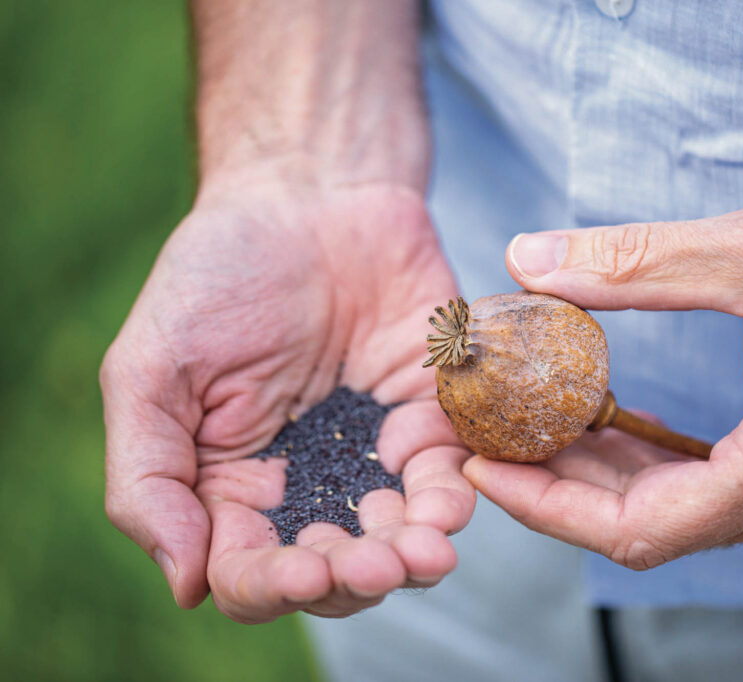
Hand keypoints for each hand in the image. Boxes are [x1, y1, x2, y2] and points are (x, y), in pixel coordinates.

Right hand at [101, 182, 474, 621]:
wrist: (309, 196)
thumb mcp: (151, 369)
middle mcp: (308, 484)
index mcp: (232, 486)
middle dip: (356, 577)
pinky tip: (449, 500)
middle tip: (374, 564)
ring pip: (399, 536)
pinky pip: (447, 473)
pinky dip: (452, 497)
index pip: (249, 569)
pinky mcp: (432, 416)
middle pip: (334, 568)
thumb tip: (186, 587)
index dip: (275, 585)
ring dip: (413, 554)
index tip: (301, 570)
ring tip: (424, 548)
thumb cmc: (218, 276)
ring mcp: (374, 454)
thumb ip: (150, 477)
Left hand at [464, 187, 742, 568]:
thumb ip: (638, 264)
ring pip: (699, 514)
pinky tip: (637, 427)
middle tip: (506, 440)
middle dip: (572, 488)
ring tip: (555, 428)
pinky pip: (738, 494)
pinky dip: (676, 468)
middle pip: (660, 529)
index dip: (551, 507)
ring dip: (621, 478)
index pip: (639, 529)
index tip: (488, 466)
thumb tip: (531, 260)